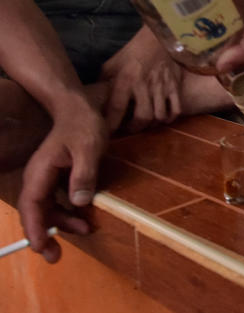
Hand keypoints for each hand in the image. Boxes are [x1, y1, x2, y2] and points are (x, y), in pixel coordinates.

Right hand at [17, 101, 105, 262]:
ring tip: (84, 232)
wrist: (79, 108)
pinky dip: (68, 212)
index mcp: (41, 171)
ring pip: (47, 208)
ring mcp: (46, 178)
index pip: (31, 205)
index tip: (40, 247)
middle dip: (43, 235)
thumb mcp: (89, 147)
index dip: (34, 228)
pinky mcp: (57, 178)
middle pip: (35, 212)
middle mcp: (38, 178)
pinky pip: (57, 201)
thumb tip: (78, 201)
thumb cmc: (83, 125)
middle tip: (55, 256)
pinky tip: (84, 219)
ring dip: (61, 224)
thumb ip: (84, 173)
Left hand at [99, 27, 183, 132]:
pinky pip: (176, 109)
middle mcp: (144, 86)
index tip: (107, 133)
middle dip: (134, 128)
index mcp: (126, 80)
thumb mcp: (112, 63)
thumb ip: (104, 81)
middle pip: (142, 117)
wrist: (159, 37)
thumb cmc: (133, 50)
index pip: (117, 109)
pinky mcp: (175, 86)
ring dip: (151, 124)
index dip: (111, 125)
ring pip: (158, 116)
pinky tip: (163, 119)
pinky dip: (169, 118)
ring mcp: (162, 87)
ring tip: (144, 124)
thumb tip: (95, 97)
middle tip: (129, 129)